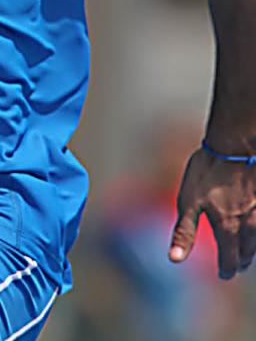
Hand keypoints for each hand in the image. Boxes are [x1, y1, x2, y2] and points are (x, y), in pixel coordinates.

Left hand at [169, 147, 255, 277]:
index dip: (225, 269)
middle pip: (247, 252)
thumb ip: (184, 232)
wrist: (235, 146)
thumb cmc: (206, 172)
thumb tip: (174, 259)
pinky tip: (254, 228)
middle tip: (236, 267)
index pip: (229, 258)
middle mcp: (249, 224)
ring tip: (247, 252)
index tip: (224, 275)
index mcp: (228, 227)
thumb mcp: (187, 202)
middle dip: (240, 261)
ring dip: (252, 249)